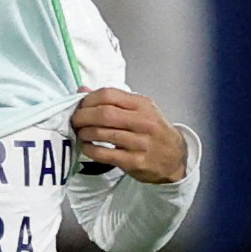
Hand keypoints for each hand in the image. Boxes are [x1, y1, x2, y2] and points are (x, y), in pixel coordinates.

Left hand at [70, 87, 186, 183]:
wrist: (175, 158)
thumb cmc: (153, 130)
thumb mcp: (139, 110)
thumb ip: (112, 100)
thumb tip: (82, 90)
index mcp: (142, 104)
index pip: (109, 94)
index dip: (88, 99)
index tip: (80, 105)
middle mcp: (143, 121)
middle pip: (104, 114)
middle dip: (83, 116)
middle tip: (75, 120)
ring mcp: (140, 143)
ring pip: (103, 133)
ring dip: (85, 133)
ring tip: (80, 133)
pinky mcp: (135, 162)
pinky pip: (105, 154)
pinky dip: (90, 149)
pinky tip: (87, 147)